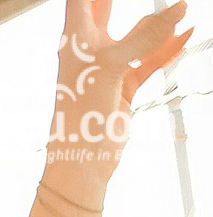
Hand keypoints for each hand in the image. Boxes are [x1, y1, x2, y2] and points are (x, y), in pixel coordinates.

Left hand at [49, 1, 189, 184]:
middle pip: (105, 9)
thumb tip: (180, 10)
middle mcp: (90, 50)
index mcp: (75, 37)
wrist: (83, 159)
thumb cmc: (82, 112)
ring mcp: (108, 68)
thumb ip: (146, 36)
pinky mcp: (124, 86)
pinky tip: (185, 36)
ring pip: (137, 36)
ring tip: (180, 8)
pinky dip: (167, 50)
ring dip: (158, 24)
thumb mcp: (111, 64)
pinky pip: (150, 61)